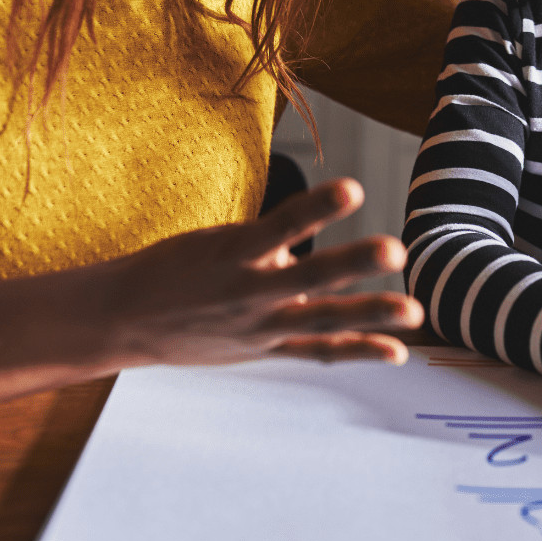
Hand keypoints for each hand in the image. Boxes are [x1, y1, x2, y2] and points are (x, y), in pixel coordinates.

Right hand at [0, 179, 423, 400]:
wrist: (127, 317)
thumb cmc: (180, 266)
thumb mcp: (220, 240)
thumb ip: (273, 243)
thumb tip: (313, 252)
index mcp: (235, 252)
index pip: (281, 224)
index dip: (316, 208)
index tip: (353, 189)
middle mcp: (251, 291)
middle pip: (309, 279)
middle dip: (353, 265)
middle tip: (396, 251)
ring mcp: (262, 326)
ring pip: (322, 321)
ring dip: (370, 315)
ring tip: (415, 311)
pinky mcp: (268, 348)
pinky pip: (318, 351)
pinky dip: (357, 350)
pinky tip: (397, 352)